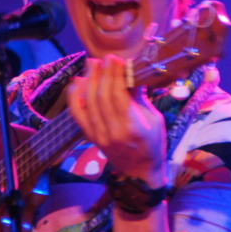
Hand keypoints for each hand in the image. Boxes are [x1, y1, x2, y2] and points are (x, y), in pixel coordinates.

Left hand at [66, 56, 166, 187]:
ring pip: (87, 103)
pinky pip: (77, 114)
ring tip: (92, 64)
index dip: (115, 75)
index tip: (117, 59)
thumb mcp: (155, 120)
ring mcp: (98, 136)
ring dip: (89, 80)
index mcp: (132, 128)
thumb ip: (140, 97)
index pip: (118, 96)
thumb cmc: (153, 145)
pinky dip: (75, 96)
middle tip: (104, 58)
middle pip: (101, 97)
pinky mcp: (90, 137)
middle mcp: (112, 132)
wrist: (139, 173)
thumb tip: (131, 73)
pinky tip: (78, 81)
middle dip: (102, 74)